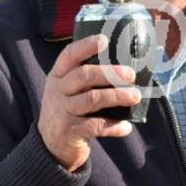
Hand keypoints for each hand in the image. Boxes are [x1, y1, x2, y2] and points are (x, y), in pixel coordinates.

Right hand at [37, 35, 140, 171]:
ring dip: (116, 96)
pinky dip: (113, 126)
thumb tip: (125, 71)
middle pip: (83, 76)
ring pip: (91, 99)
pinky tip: (126, 127)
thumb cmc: (68, 111)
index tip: (104, 40)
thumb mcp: (68, 91)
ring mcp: (62, 111)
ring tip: (135, 96)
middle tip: (130, 74)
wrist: (50, 145)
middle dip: (109, 73)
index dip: (85, 46)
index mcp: (58, 76)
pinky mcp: (69, 131)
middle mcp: (57, 91)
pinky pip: (95, 126)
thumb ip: (87, 79)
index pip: (69, 55)